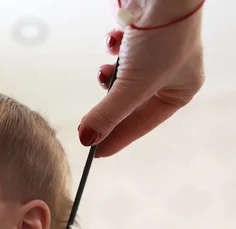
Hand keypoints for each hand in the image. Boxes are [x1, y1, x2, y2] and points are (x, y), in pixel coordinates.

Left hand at [79, 0, 204, 156]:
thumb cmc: (162, 38)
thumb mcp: (134, 86)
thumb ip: (108, 114)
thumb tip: (88, 139)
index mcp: (181, 90)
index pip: (143, 123)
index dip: (118, 138)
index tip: (94, 152)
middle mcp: (170, 73)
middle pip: (129, 102)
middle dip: (110, 104)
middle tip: (87, 121)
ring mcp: (155, 53)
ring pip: (121, 77)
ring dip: (110, 75)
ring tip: (106, 70)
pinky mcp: (140, 35)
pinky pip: (120, 52)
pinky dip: (113, 49)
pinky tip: (114, 39)